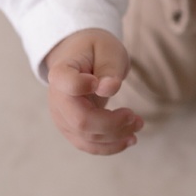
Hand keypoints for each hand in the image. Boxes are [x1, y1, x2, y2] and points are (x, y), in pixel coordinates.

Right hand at [44, 28, 143, 154]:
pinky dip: (110, 146)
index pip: (66, 84)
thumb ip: (109, 68)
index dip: (82, 86)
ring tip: (138, 125)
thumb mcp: (108, 50)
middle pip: (81, 121)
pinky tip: (129, 139)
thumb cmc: (96, 50)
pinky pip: (88, 144)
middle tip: (136, 117)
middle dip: (113, 124)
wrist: (81, 58)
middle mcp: (57, 98)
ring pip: (86, 137)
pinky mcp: (71, 129)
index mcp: (61, 72)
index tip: (101, 83)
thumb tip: (108, 88)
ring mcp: (62, 117)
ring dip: (116, 137)